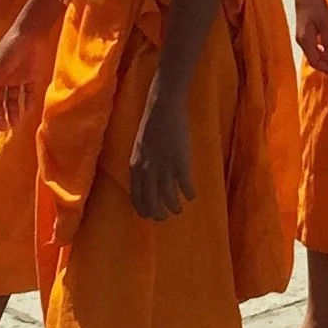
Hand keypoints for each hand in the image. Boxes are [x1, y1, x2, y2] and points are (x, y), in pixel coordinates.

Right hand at [0, 17, 37, 122]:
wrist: (31, 33)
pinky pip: (28, 93)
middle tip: (1, 128)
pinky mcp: (31, 76)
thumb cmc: (9, 49)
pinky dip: (27, 103)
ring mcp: (16, 78)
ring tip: (14, 124)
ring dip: (12, 112)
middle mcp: (2, 78)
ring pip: (12, 99)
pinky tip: (26, 111)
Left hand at [130, 84, 194, 219]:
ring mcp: (164, 168)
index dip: (142, 209)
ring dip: (174, 206)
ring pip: (168, 196)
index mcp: (135, 167)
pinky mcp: (180, 162)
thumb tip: (146, 180)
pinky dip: (188, 193)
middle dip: (158, 213)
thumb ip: (141, 165)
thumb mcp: (139, 148)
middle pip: (151, 201)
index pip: (136, 196)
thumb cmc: (150, 126)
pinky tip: (191, 196)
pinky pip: (184, 184)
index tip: (148, 214)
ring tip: (179, 209)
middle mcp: (147, 171)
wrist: (163, 109)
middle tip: (164, 217)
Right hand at [294, 0, 327, 70]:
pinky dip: (323, 49)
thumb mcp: (325, 23)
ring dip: (326, 56)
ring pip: (314, 54)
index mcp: (305, 40)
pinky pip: (314, 46)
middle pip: (314, 60)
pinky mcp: (305, 32)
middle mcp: (302, 41)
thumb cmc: (315, 4)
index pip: (315, 62)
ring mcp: (302, 37)